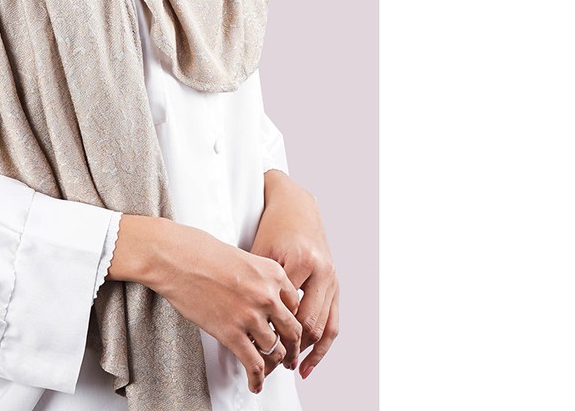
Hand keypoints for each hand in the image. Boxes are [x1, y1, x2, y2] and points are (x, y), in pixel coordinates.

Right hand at [108, 215, 302, 395]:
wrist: (174, 257)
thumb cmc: (198, 250)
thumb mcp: (240, 256)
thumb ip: (255, 276)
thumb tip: (256, 293)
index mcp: (271, 272)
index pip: (296, 303)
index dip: (292, 319)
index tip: (288, 328)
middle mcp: (267, 295)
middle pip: (293, 330)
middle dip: (293, 346)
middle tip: (289, 354)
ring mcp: (250, 315)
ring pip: (276, 350)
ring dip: (275, 363)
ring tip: (270, 369)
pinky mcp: (231, 333)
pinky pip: (254, 364)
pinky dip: (257, 378)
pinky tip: (255, 383)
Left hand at [251, 170, 338, 379]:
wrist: (298, 206)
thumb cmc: (274, 226)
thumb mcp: (260, 251)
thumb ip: (255, 283)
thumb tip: (238, 316)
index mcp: (302, 262)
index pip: (288, 310)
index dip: (273, 333)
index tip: (258, 350)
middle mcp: (322, 272)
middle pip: (309, 323)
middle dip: (292, 348)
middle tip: (273, 366)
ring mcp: (333, 279)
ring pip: (325, 327)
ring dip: (310, 351)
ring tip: (293, 369)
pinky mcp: (336, 284)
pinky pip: (333, 321)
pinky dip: (323, 343)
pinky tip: (310, 359)